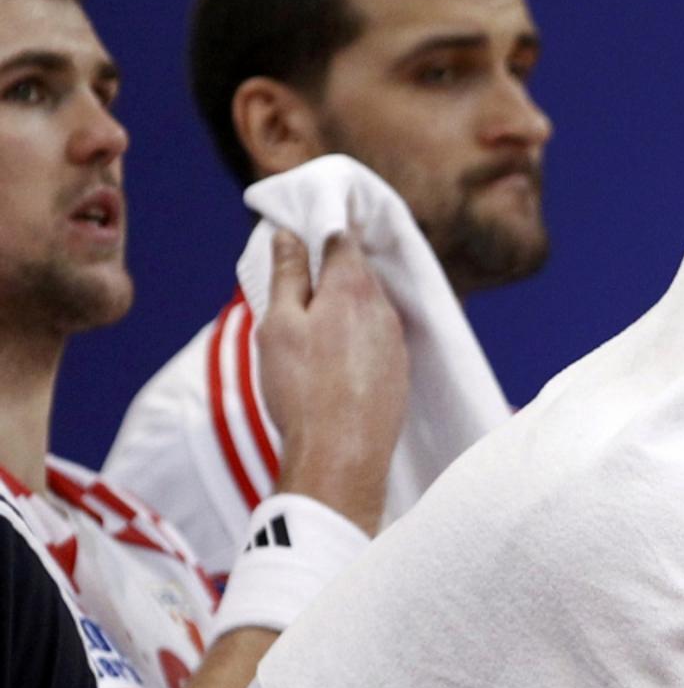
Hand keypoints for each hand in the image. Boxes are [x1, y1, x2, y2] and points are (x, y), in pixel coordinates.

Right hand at [256, 230, 408, 535]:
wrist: (342, 456)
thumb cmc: (302, 389)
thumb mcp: (279, 325)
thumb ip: (287, 275)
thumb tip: (289, 235)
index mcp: (352, 286)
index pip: (342, 238)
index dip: (321, 231)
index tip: (301, 234)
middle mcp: (382, 308)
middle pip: (357, 273)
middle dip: (329, 273)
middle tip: (296, 286)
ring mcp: (396, 341)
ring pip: (368, 308)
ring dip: (343, 308)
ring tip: (310, 332)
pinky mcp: (400, 371)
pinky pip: (377, 340)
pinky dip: (356, 339)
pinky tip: (334, 363)